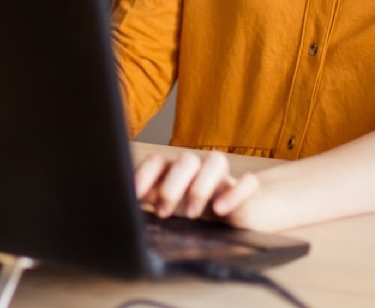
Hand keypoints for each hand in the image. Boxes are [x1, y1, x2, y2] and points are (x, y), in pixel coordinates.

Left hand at [134, 150, 259, 222]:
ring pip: (215, 161)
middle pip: (185, 160)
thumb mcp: (177, 211)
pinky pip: (248, 182)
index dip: (144, 174)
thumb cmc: (206, 213)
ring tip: (192, 214)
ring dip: (200, 186)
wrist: (251, 214)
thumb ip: (154, 204)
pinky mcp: (249, 191)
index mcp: (177, 173)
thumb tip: (124, 209)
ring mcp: (224, 179)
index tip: (133, 195)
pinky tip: (221, 210)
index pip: (158, 162)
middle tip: (163, 211)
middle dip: (171, 185)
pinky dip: (235, 193)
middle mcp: (200, 171)